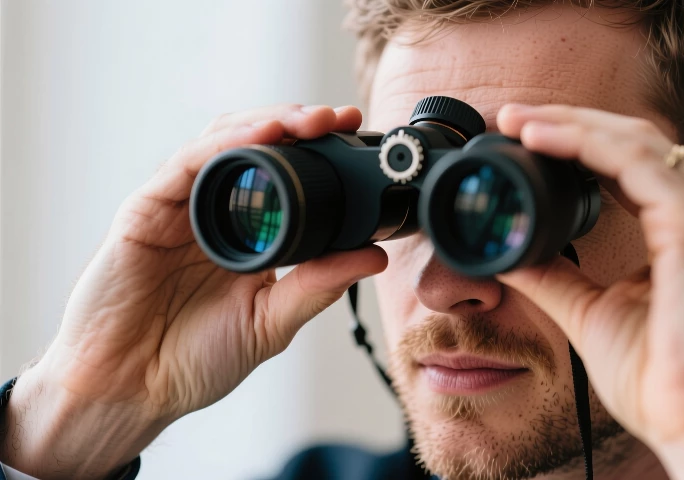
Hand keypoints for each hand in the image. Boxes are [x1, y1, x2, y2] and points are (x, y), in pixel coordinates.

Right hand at [1, 105, 387, 478]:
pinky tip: (258, 137)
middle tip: (340, 117)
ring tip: (309, 120)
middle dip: (300, 124)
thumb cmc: (193, 360)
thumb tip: (374, 257)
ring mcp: (179, 207)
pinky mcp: (145, 210)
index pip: (285, 175)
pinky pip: (185, 164)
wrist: (131, 391)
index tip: (359, 136)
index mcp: (245, 233)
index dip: (320, 152)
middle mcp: (213, 211)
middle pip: (255, 145)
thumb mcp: (270, 322)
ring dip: (267, 123)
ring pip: (222, 141)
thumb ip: (317, 288)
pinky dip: (223, 145)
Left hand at [495, 104, 683, 479]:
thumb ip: (553, 274)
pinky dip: (587, 145)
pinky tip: (544, 140)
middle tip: (514, 115)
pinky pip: (637, 164)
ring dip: (572, 124)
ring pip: (635, 141)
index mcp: (682, 230)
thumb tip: (507, 248)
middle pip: (632, 140)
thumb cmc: (663, 379)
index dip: (577, 142)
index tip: (524, 137)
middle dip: (569, 122)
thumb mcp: (590, 312)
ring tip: (521, 120)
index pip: (628, 163)